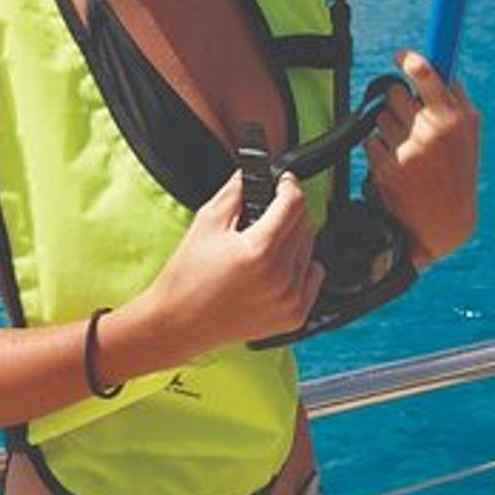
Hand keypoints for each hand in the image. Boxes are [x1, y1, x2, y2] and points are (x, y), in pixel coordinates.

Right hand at [133, 166, 326, 358]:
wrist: (180, 321)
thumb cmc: (188, 276)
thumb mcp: (207, 222)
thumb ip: (235, 190)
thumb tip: (254, 173)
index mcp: (259, 251)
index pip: (294, 203)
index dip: (288, 185)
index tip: (282, 182)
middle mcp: (280, 278)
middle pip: (305, 224)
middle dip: (288, 210)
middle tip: (264, 214)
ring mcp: (290, 300)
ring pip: (310, 249)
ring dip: (293, 238)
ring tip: (263, 244)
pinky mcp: (294, 316)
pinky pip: (313, 276)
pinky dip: (300, 265)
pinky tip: (275, 267)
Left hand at [366, 51, 479, 268]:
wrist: (441, 221)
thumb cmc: (458, 171)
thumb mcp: (469, 135)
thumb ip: (457, 101)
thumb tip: (441, 69)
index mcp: (453, 120)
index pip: (427, 75)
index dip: (409, 60)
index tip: (400, 56)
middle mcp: (428, 132)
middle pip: (395, 92)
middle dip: (399, 100)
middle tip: (410, 114)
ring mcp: (404, 150)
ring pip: (380, 115)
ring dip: (389, 125)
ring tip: (408, 146)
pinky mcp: (383, 166)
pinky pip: (370, 139)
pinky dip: (379, 146)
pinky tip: (397, 161)